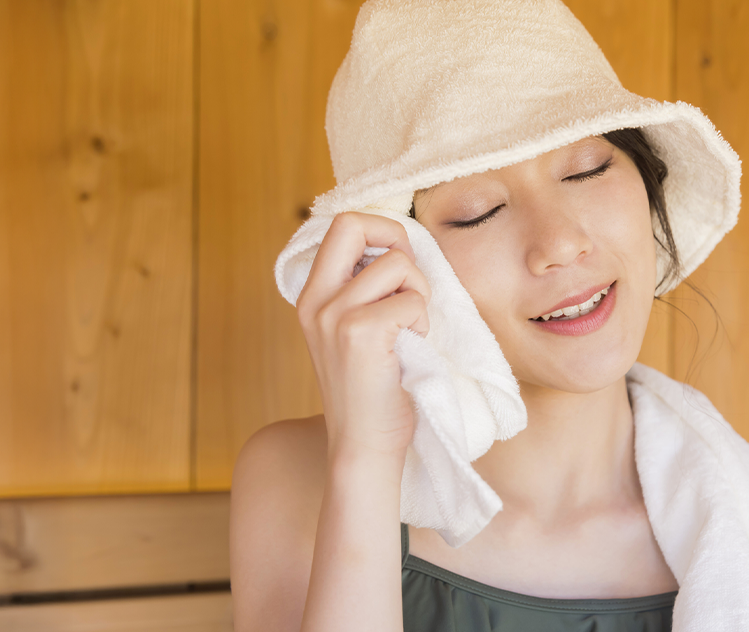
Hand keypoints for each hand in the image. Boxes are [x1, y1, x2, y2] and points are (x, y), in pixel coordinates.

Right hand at [295, 211, 430, 460]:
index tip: (398, 262)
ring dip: (418, 293)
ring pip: (397, 264)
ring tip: (410, 329)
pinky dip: (422, 321)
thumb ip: (364, 290)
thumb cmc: (374, 390)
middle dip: (396, 240)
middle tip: (409, 281)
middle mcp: (316, 301)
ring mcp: (334, 315)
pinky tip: (411, 349)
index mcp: (312, 296)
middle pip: (355, 223)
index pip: (341, 225)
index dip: (380, 230)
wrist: (364, 445)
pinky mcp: (360, 333)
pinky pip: (412, 301)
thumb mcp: (355, 331)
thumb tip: (400, 245)